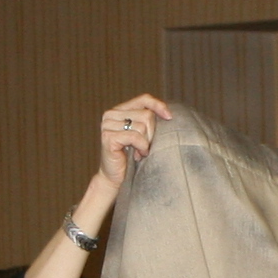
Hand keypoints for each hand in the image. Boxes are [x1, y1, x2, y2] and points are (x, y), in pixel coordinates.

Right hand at [70, 93, 168, 241]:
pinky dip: (141, 147)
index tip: (170, 117)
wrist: (115, 178)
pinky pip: (135, 137)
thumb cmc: (131, 157)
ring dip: (146, 143)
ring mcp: (107, 125)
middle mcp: (110, 114)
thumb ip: (148, 121)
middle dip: (152, 133)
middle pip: (146, 115)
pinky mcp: (108, 137)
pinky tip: (138, 155)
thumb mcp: (142, 135)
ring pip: (142, 126)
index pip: (144, 99)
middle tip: (146, 146)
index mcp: (119, 110)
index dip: (158, 106)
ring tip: (139, 151)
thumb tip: (168, 114)